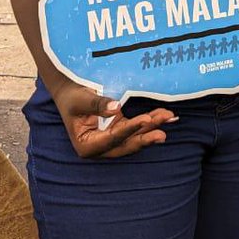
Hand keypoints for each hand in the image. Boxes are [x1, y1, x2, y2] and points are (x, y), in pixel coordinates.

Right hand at [53, 78, 175, 157]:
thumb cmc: (72, 97)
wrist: (70, 92)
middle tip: (162, 133)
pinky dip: (151, 121)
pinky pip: (137, 127)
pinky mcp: (120, 129)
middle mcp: (101, 147)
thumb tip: (115, 108)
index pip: (111, 139)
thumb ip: (97, 105)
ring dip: (152, 127)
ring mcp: (112, 139)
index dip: (129, 130)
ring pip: (135, 137)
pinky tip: (165, 115)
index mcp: (87, 145)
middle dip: (145, 137)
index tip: (144, 119)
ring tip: (168, 117)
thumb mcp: (81, 100)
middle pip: (126, 144)